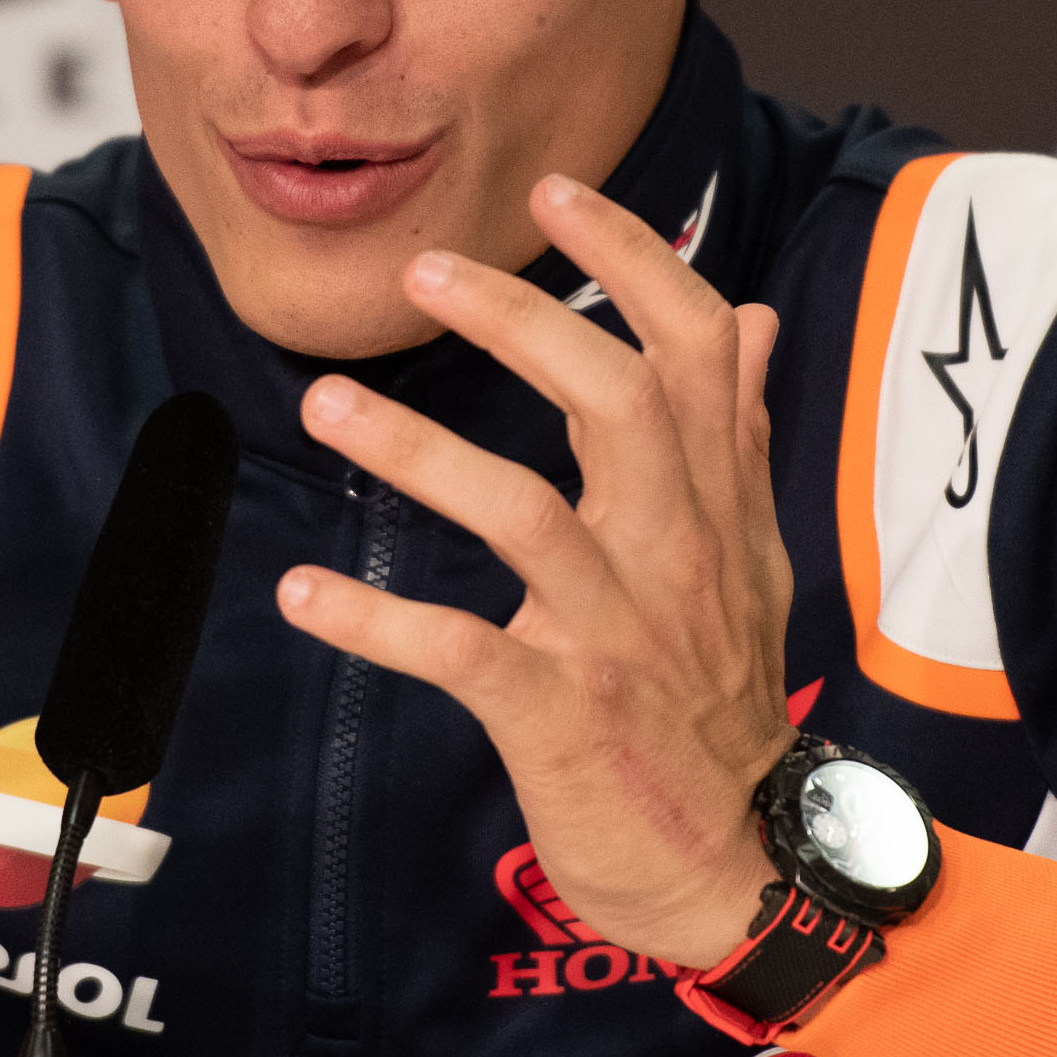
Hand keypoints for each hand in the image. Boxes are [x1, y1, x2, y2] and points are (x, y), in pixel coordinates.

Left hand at [274, 175, 794, 969]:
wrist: (744, 867)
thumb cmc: (725, 702)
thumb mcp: (754, 553)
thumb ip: (736, 429)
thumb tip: (748, 313)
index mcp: (715, 503)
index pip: (692, 349)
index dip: (630, 260)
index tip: (555, 190)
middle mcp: (676, 552)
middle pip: (613, 401)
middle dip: (520, 322)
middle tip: (424, 268)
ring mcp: (619, 633)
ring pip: (524, 514)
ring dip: (419, 451)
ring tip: (324, 403)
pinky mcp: (563, 714)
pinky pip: (462, 653)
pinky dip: (378, 623)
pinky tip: (302, 592)